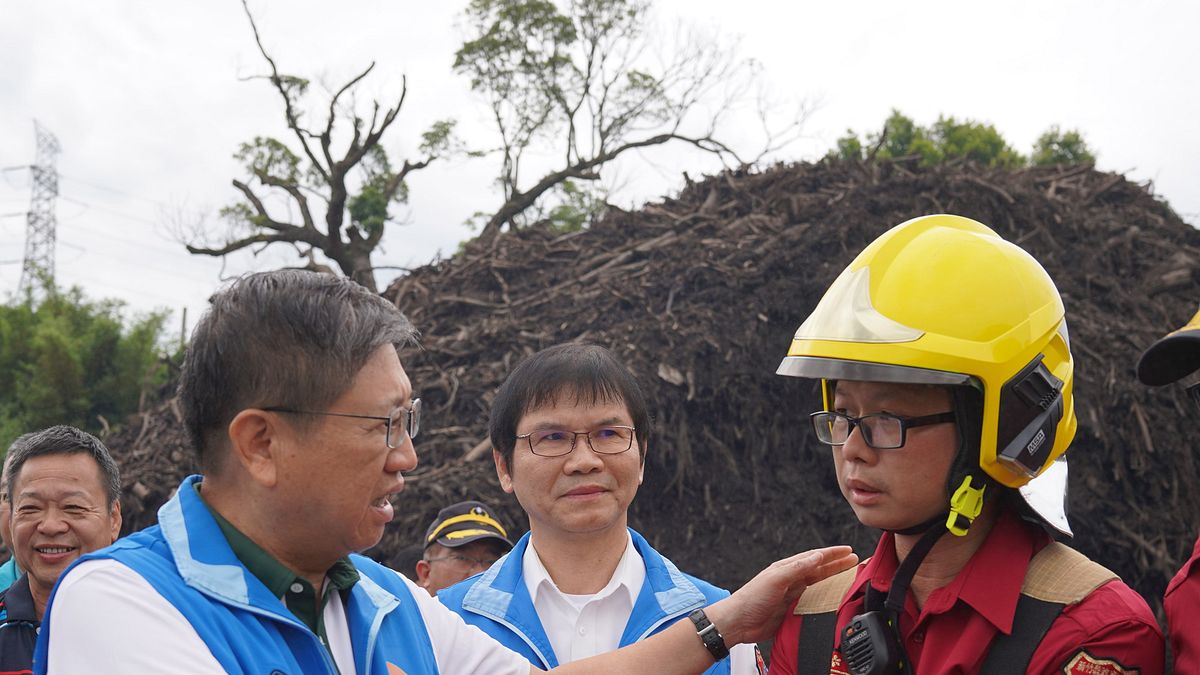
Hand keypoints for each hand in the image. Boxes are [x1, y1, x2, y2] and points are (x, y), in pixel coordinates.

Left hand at [706, 546, 856, 645]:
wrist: (739, 622)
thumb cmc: (751, 598)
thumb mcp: (776, 579)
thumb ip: (797, 567)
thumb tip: (817, 556)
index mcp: (787, 568)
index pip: (814, 557)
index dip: (832, 554)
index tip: (848, 550)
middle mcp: (791, 580)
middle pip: (820, 570)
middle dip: (838, 564)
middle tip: (855, 559)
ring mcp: (793, 596)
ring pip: (819, 584)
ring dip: (834, 579)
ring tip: (849, 574)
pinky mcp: (793, 611)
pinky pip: (814, 602)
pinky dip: (826, 599)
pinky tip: (834, 600)